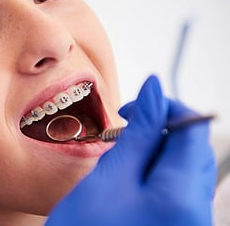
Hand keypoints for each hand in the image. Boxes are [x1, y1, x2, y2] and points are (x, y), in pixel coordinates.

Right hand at [46, 75, 215, 225]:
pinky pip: (177, 188)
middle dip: (160, 130)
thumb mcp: (109, 177)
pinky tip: (129, 178)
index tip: (133, 107)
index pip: (193, 127)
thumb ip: (138, 133)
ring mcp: (190, 221)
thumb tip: (154, 91)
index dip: (164, 106)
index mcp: (183, 195)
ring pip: (184, 166)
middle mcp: (197, 211)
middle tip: (124, 132)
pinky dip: (155, 174)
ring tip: (122, 156)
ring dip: (155, 151)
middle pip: (192, 147)